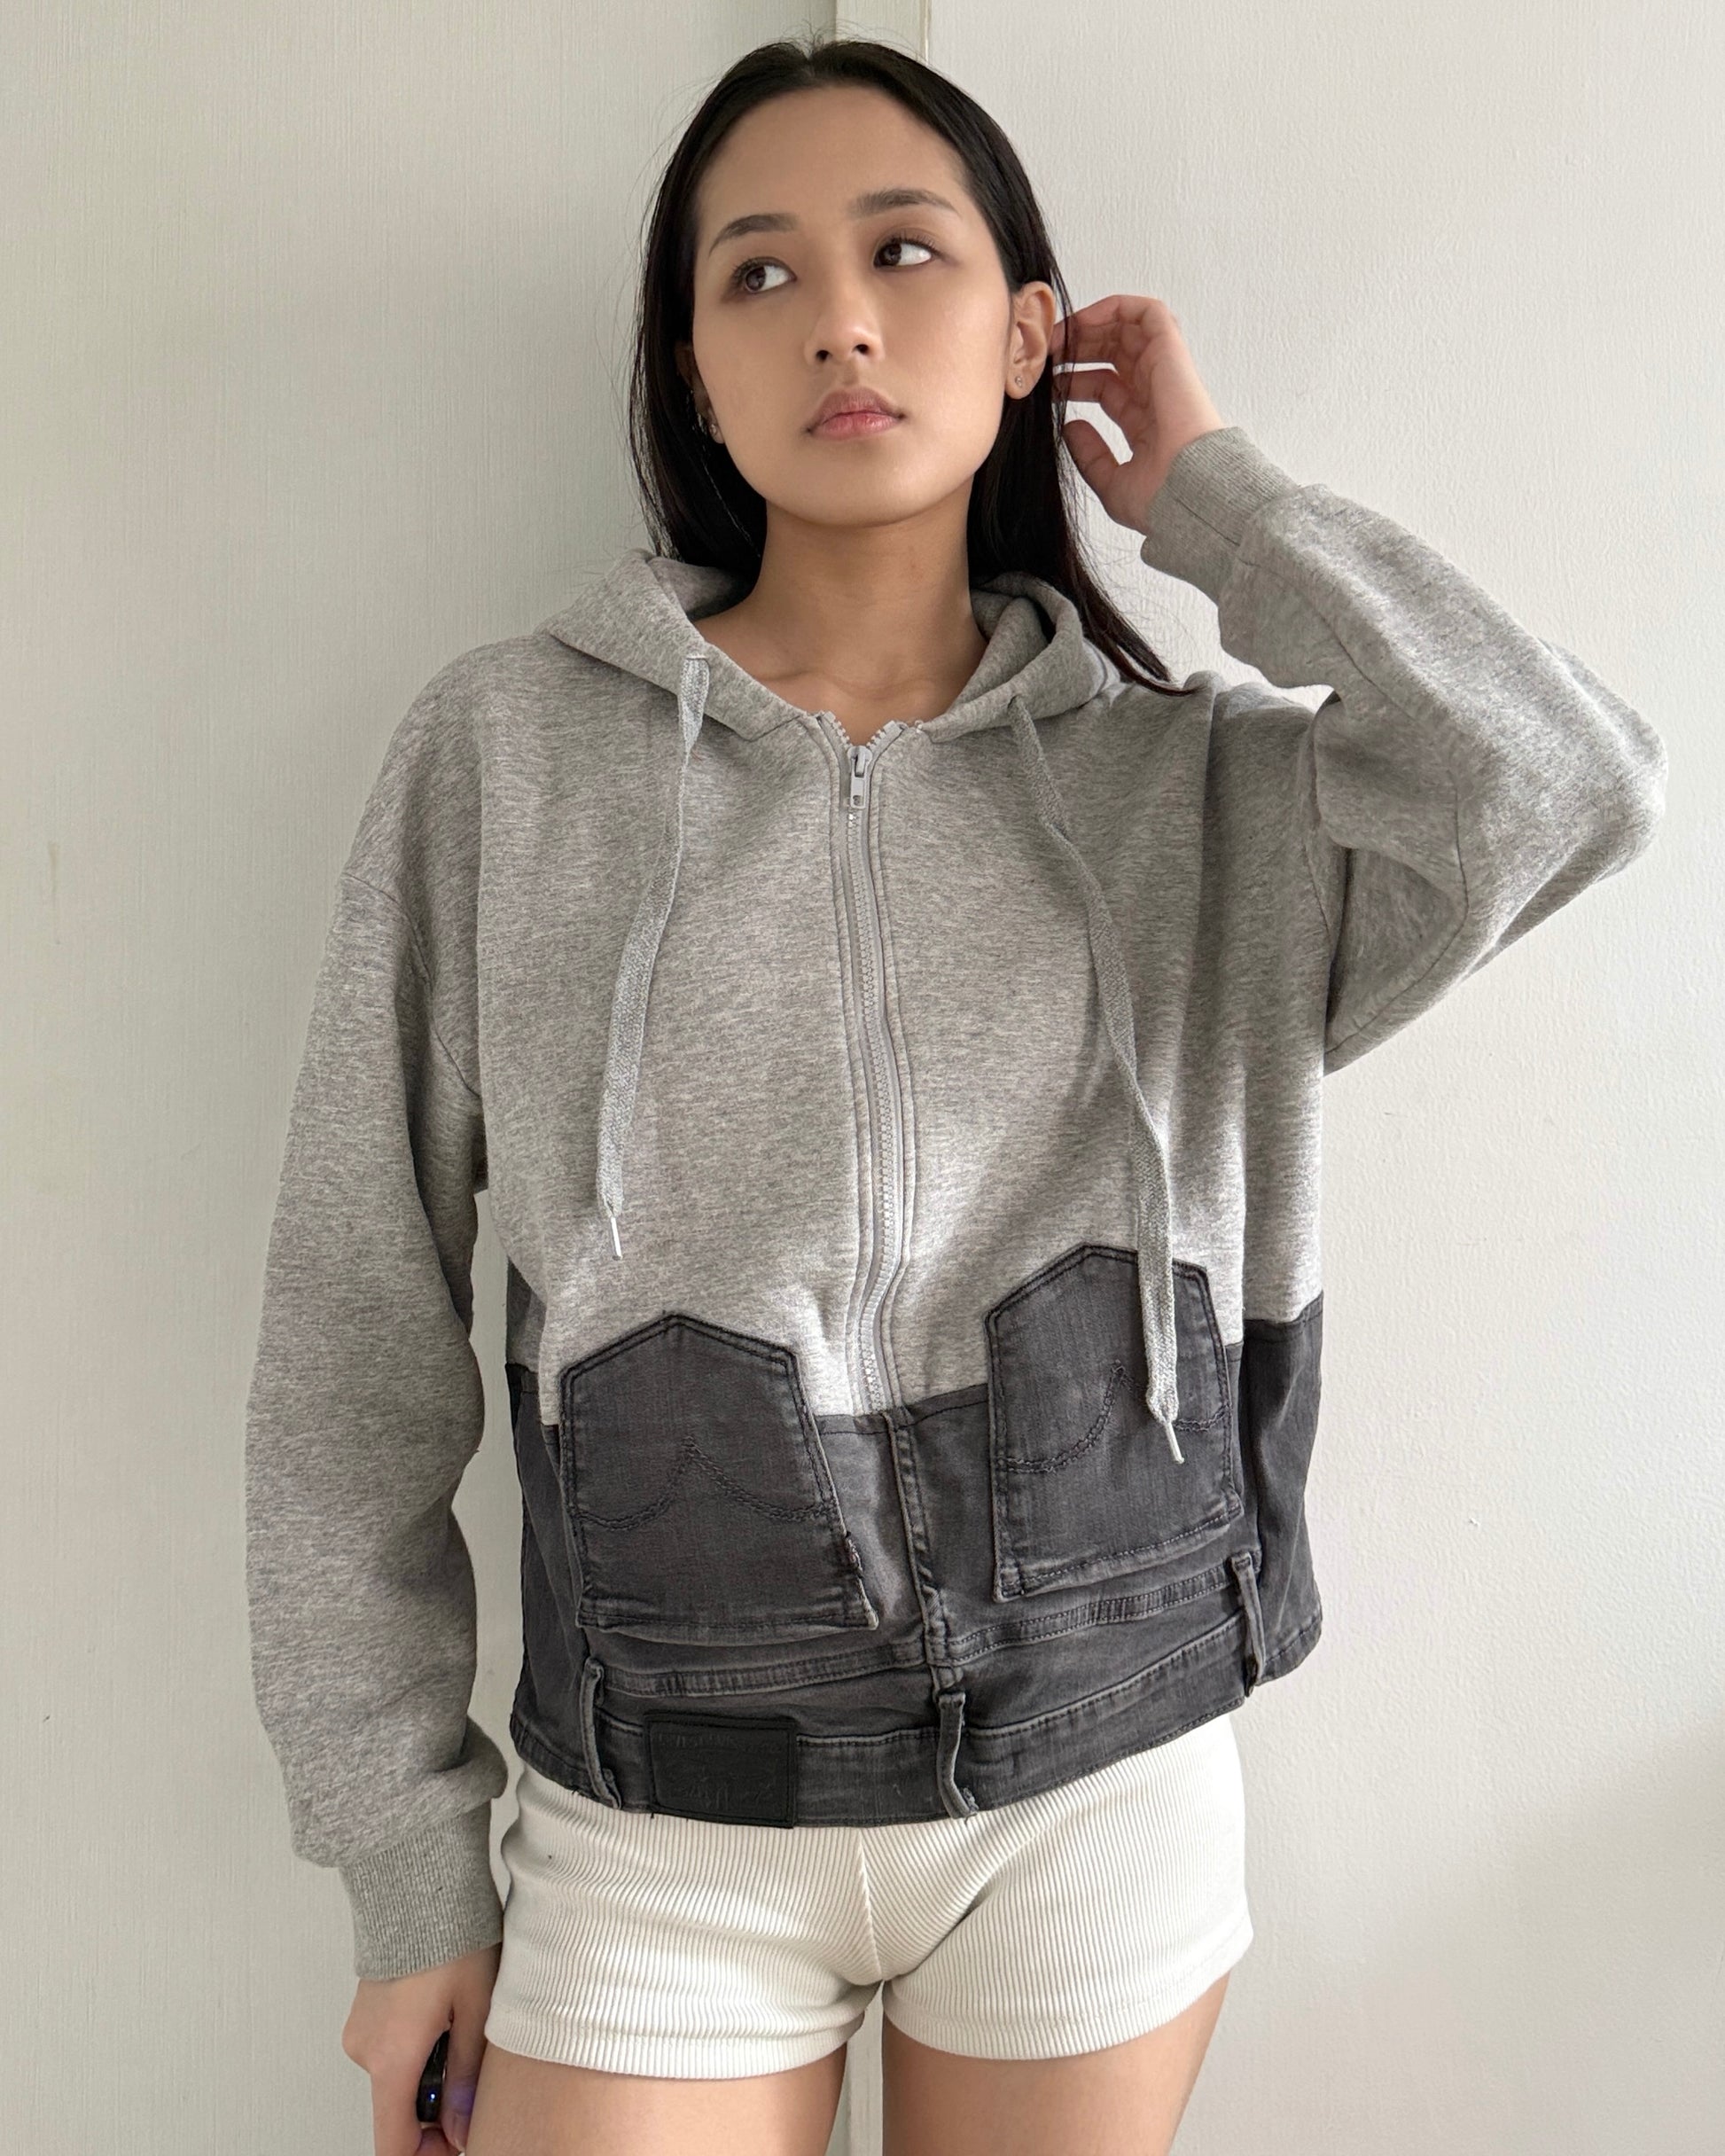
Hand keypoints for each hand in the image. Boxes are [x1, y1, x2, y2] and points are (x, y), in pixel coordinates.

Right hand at [341, 1940, 500, 2153]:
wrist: (418, 1880)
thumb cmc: (452, 1935)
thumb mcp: (477, 2010)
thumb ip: (467, 2078)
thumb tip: (461, 2131)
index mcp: (392, 2058)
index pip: (393, 2143)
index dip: (427, 2154)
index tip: (457, 2144)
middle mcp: (365, 2051)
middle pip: (399, 2110)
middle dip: (437, 2106)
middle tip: (475, 2075)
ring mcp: (361, 2030)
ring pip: (398, 2077)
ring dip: (430, 2071)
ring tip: (464, 2027)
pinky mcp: (364, 2011)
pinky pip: (390, 2049)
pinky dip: (417, 2047)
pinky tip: (446, 2013)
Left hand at [1051, 294, 1228, 534]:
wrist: (1189, 495)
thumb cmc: (1162, 499)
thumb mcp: (1112, 484)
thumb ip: (1091, 457)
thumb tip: (1071, 428)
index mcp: (1146, 423)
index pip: (1106, 387)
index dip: (1073, 379)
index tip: (1045, 383)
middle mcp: (1156, 394)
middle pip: (1114, 354)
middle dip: (1077, 347)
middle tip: (1044, 353)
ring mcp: (1165, 373)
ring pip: (1128, 330)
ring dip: (1089, 325)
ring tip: (1056, 336)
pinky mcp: (1171, 355)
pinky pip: (1148, 314)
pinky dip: (1115, 307)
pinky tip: (1082, 320)